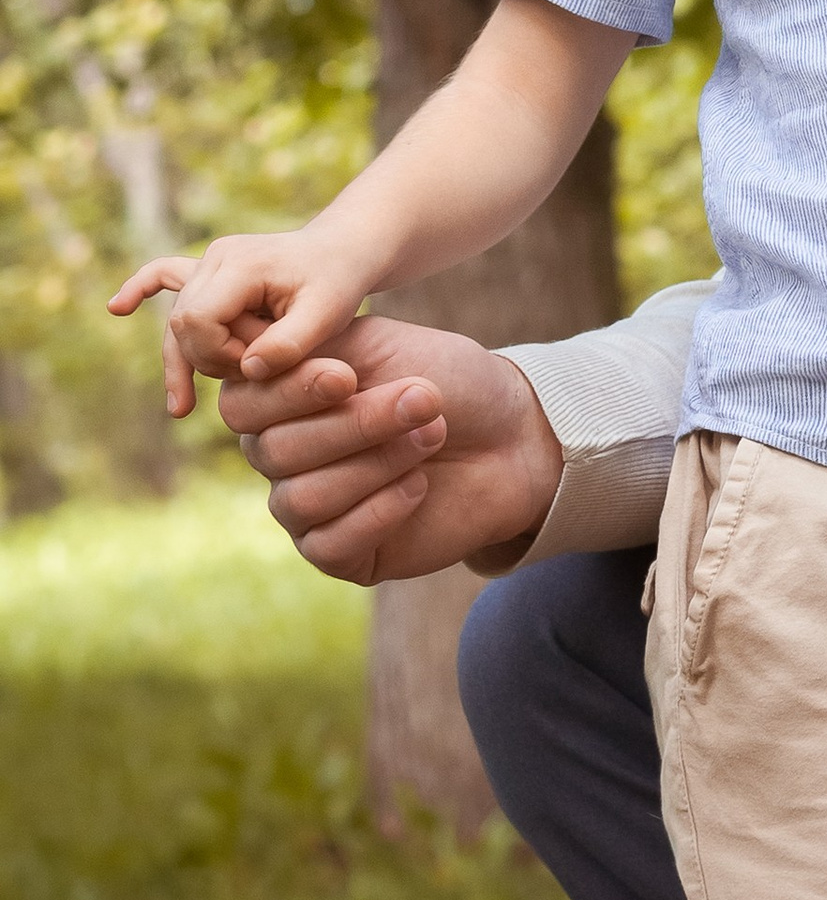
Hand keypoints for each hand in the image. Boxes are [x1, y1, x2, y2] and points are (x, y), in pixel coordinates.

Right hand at [110, 228, 375, 411]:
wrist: (344, 252)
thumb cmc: (339, 283)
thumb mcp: (327, 316)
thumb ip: (289, 345)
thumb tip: (246, 369)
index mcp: (240, 265)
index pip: (198, 321)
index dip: (220, 355)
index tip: (258, 366)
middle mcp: (215, 258)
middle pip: (183, 324)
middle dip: (212, 359)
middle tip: (256, 371)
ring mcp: (207, 262)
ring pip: (177, 321)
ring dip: (188, 358)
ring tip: (183, 408)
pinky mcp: (208, 270)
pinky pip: (164, 275)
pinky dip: (142, 289)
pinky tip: (117, 308)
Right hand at [218, 316, 566, 585]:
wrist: (511, 435)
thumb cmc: (444, 380)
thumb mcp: (382, 345)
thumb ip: (316, 346)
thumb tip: (255, 358)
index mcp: (277, 401)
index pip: (243, 405)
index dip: (292, 393)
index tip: (349, 377)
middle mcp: (278, 456)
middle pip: (275, 452)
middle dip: (356, 424)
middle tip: (424, 399)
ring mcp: (304, 508)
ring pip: (302, 499)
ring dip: (376, 464)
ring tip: (432, 435)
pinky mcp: (338, 554)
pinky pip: (329, 544)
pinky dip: (379, 512)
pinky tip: (419, 486)